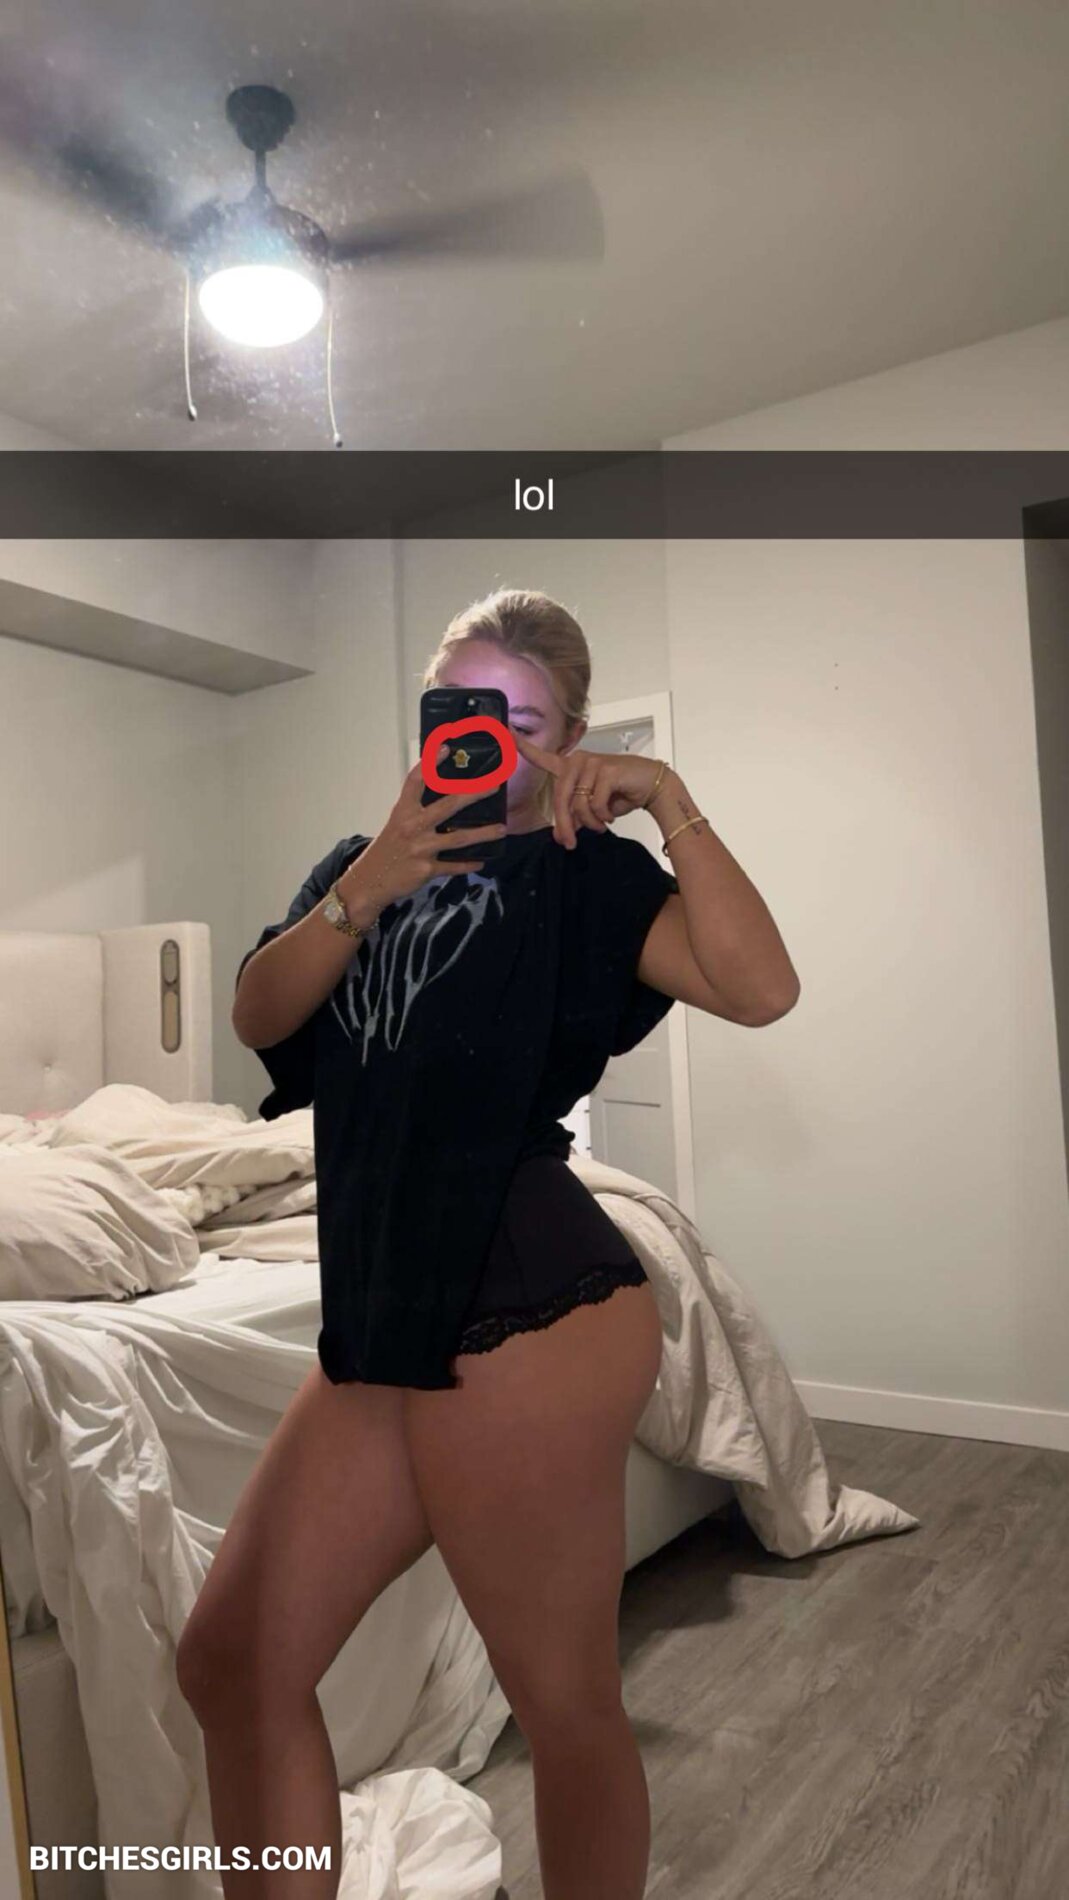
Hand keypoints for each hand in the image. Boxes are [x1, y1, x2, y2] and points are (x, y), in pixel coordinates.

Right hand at [359, 745, 507, 904]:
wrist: (370, 881)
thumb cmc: (387, 848)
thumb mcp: (397, 823)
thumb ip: (416, 810)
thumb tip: (445, 797)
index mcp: (403, 811)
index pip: (416, 781)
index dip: (430, 763)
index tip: (446, 747)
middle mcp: (412, 826)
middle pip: (448, 805)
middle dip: (474, 794)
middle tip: (494, 786)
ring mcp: (420, 848)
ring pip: (459, 839)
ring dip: (483, 834)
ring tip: (502, 829)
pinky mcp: (426, 870)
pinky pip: (453, 867)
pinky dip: (468, 864)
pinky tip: (481, 861)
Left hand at [512, 732, 666, 848]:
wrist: (652, 787)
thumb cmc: (621, 795)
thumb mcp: (592, 809)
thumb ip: (573, 818)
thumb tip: (559, 837)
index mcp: (571, 767)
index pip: (543, 758)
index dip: (524, 748)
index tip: (504, 732)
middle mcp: (578, 761)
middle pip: (560, 798)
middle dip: (564, 825)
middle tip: (569, 843)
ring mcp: (592, 763)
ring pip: (579, 804)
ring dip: (590, 822)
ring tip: (601, 825)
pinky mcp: (607, 770)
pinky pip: (595, 803)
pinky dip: (603, 816)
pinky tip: (611, 815)